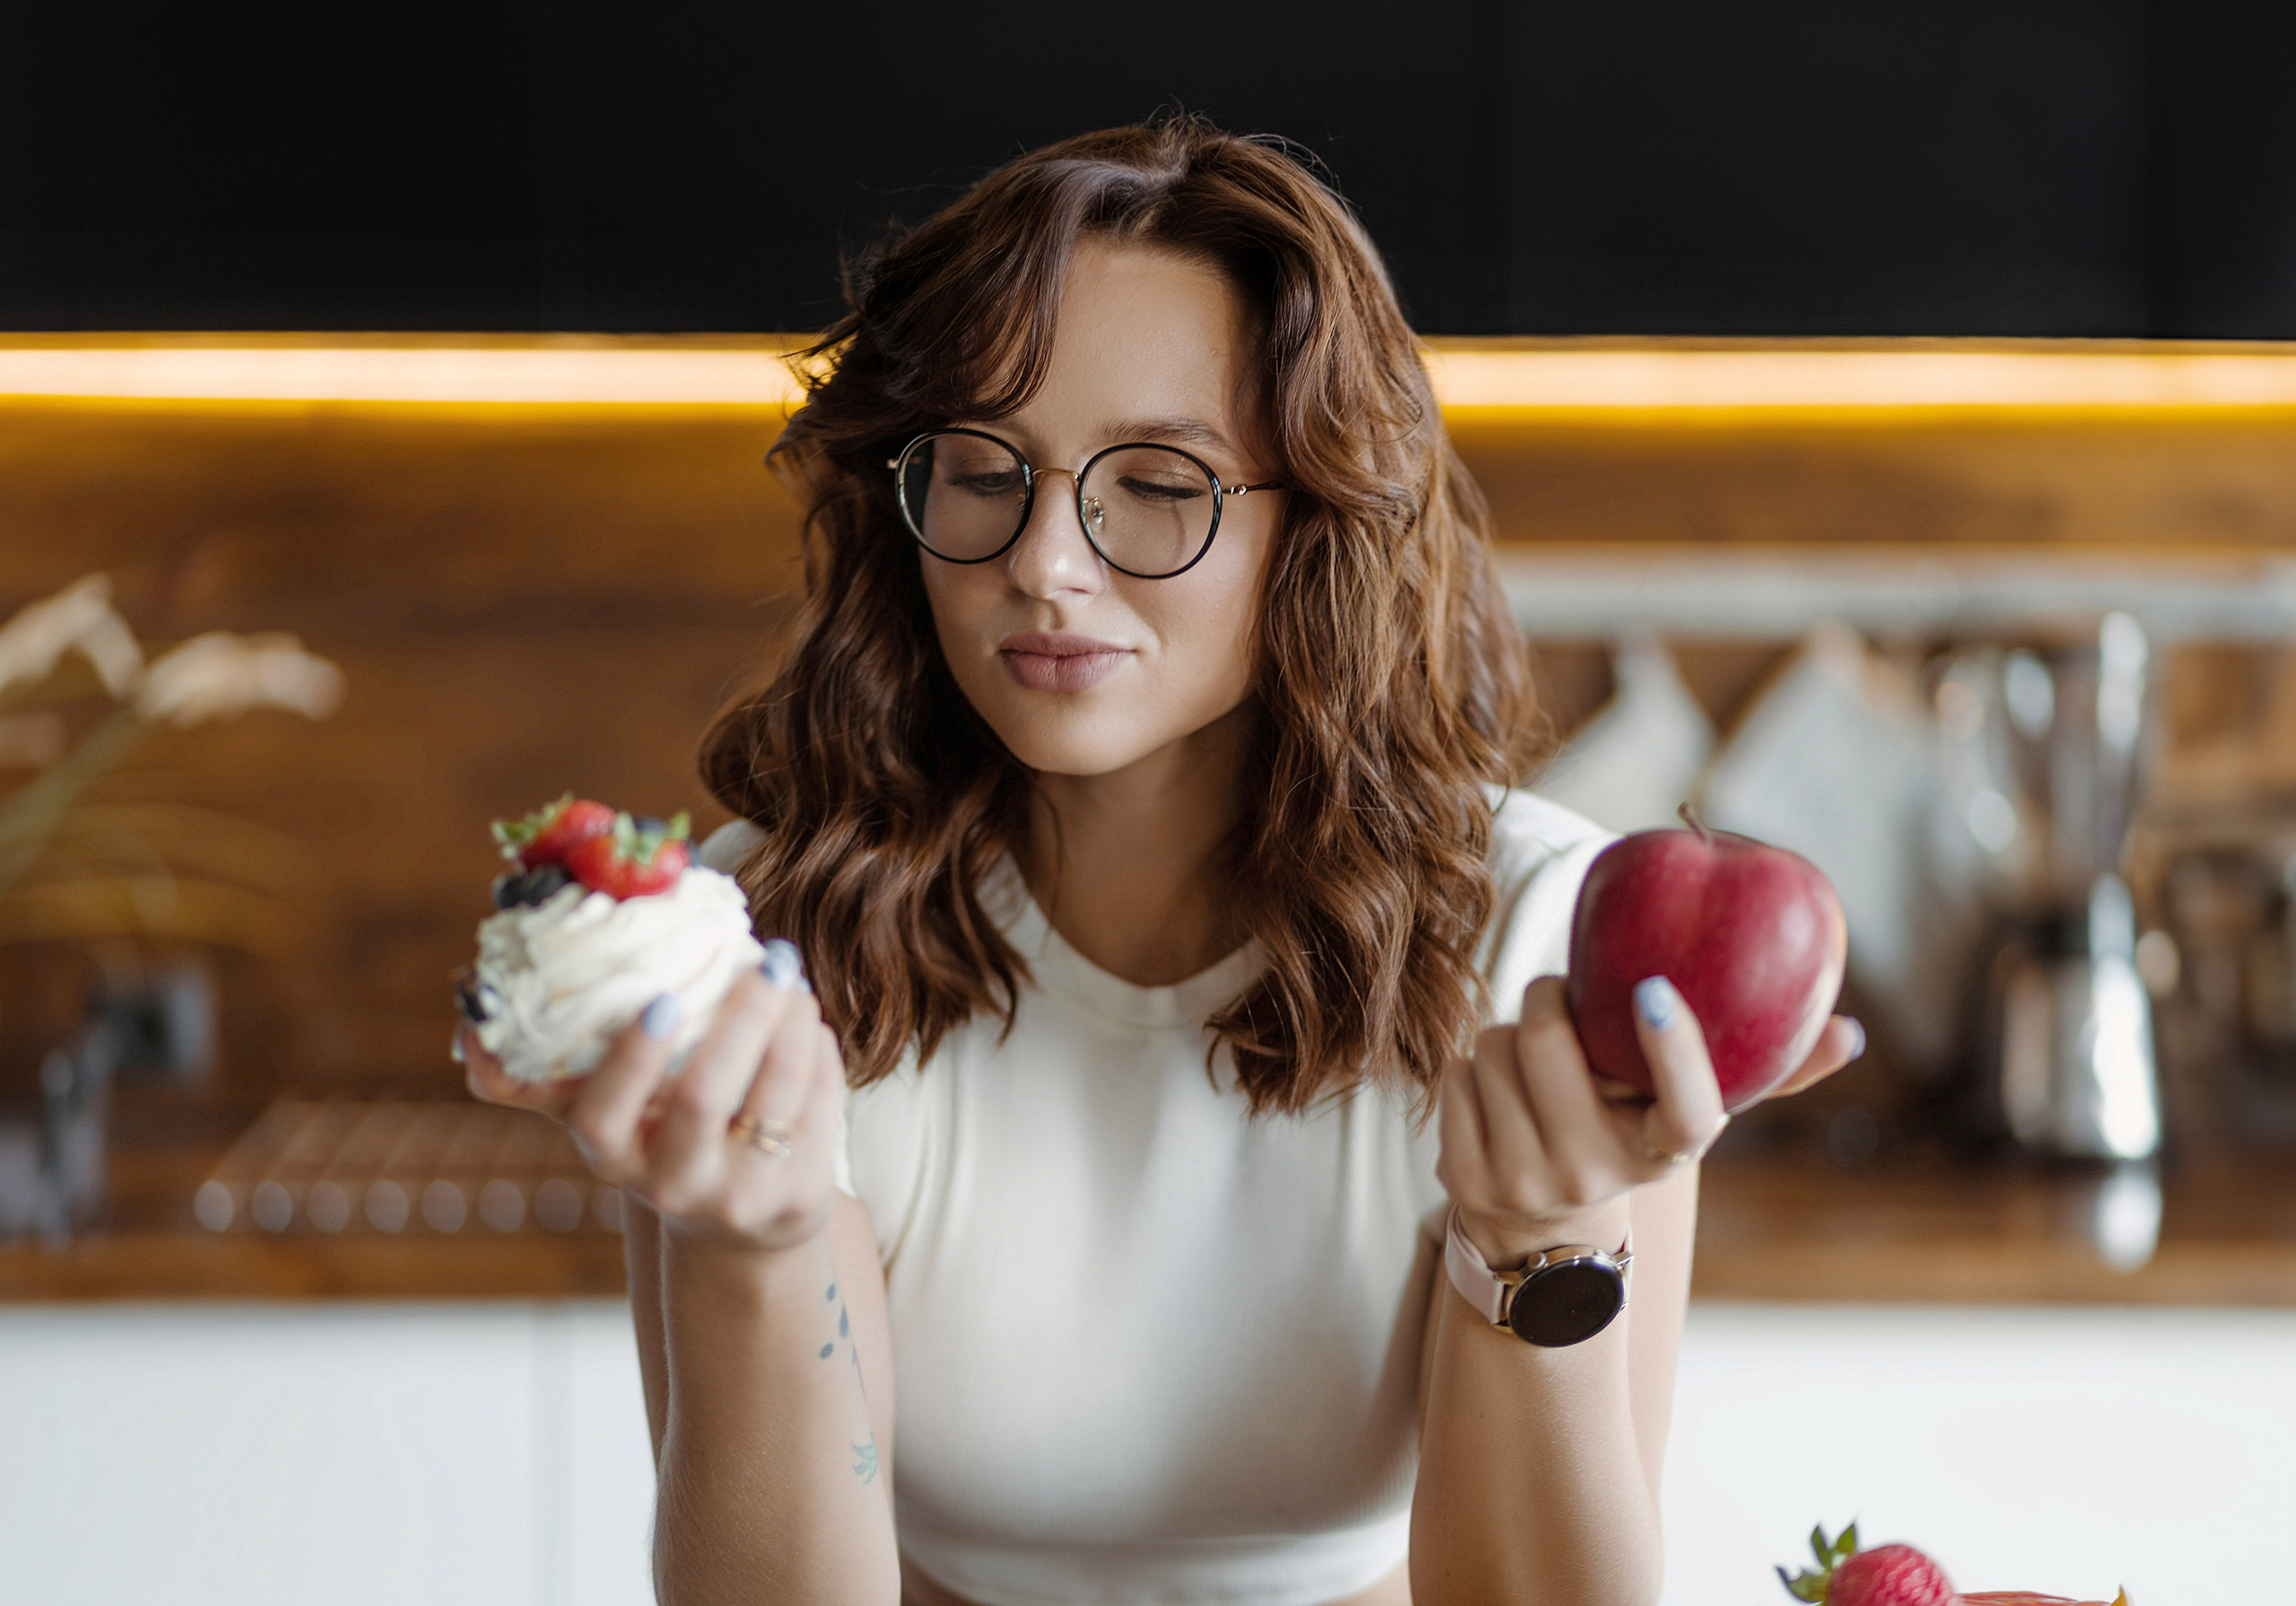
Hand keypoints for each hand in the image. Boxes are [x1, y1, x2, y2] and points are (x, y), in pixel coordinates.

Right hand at [459, 956, 842, 1254]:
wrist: (739, 1225)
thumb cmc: (660, 1136)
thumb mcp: (606, 1113)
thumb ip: (546, 1069)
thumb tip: (468, 1004)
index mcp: (613, 1153)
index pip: (604, 1114)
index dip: (632, 1058)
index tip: (662, 1000)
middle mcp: (672, 1183)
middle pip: (702, 1097)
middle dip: (739, 1020)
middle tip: (766, 959)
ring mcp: (740, 1194)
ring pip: (776, 1096)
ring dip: (789, 1023)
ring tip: (788, 976)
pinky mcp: (800, 1197)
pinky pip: (820, 1107)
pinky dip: (817, 1052)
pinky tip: (805, 1020)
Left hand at [1436, 974, 1861, 1264]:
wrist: (1542, 1239)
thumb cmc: (1624, 1141)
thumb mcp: (1686, 1119)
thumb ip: (1766, 1074)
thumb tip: (1851, 1033)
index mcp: (1664, 1154)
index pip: (1688, 1111)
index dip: (1675, 1053)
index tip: (1656, 992)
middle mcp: (1596, 1177)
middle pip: (1548, 1042)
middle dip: (1549, 1000)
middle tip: (1562, 1001)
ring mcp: (1526, 1184)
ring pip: (1493, 1049)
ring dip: (1507, 1039)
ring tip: (1533, 1069)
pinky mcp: (1467, 1181)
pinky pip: (1454, 1076)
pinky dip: (1471, 1072)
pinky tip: (1497, 1101)